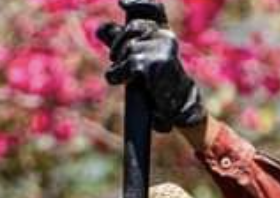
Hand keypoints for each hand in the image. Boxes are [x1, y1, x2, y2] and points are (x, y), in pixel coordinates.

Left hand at [96, 3, 205, 133]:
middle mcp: (166, 37)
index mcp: (165, 34)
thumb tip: (100, 28)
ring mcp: (160, 49)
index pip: (154, 8)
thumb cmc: (159, 82)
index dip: (138, 3)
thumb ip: (123, 42)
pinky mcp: (151, 64)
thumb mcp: (142, 58)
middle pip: (132, 28)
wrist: (179, 106)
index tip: (121, 4)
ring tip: (126, 76)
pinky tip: (120, 81)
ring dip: (120, 63)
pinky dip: (117, 75)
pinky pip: (124, 65)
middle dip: (118, 44)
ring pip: (128, 48)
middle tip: (115, 59)